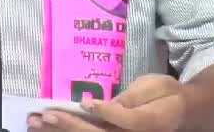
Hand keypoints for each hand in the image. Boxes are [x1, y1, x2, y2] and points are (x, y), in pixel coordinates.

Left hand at [27, 75, 185, 131]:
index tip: (86, 102)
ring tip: (35, 123)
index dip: (106, 112)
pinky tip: (46, 128)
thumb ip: (135, 96)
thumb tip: (111, 105)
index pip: (125, 121)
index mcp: (147, 123)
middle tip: (44, 115)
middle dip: (69, 126)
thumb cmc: (165, 94)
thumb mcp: (156, 86)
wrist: (178, 112)